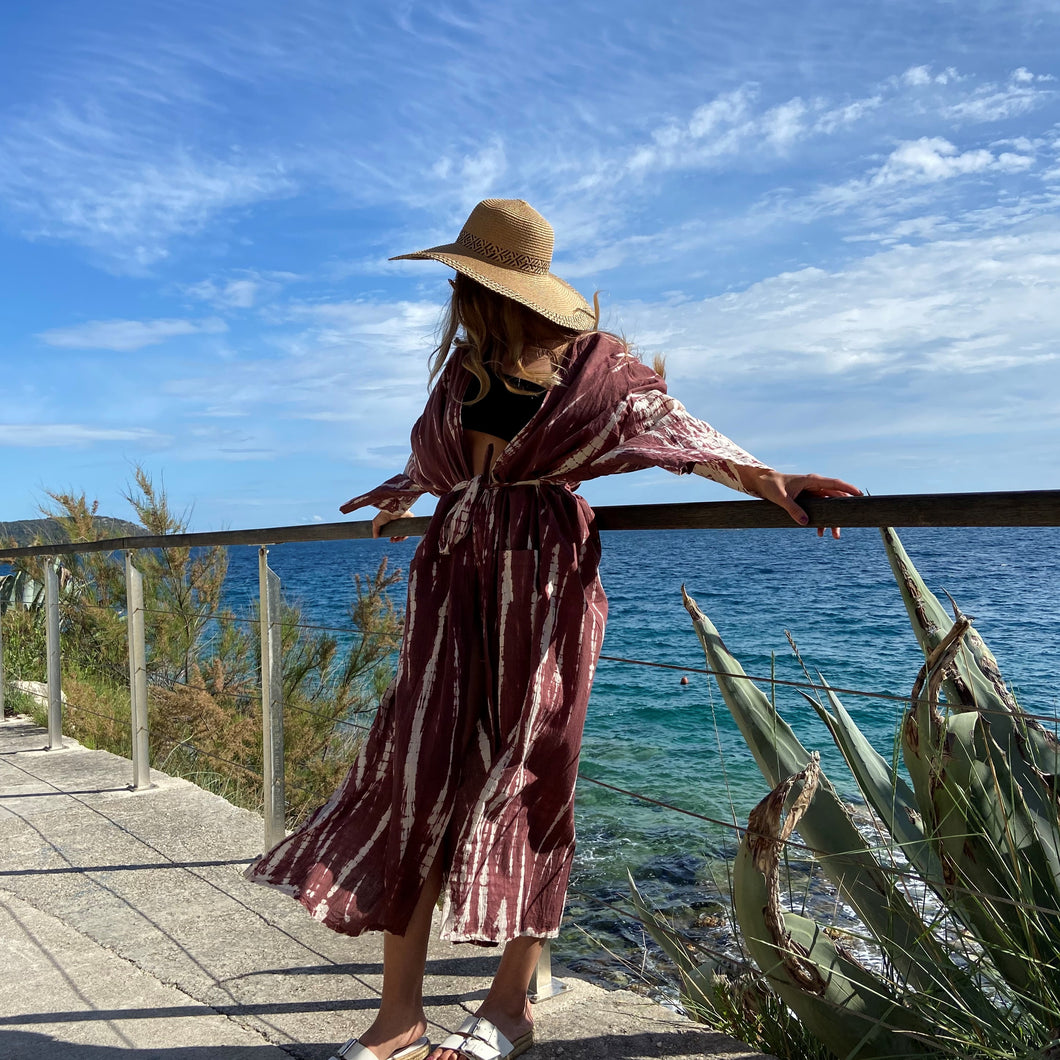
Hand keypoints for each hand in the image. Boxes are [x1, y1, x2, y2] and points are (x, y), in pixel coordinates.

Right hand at [372, 509, 414, 541]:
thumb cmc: (384, 514)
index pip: (393, 531)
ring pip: (404, 532)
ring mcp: (404, 521)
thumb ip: (375, 530)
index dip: (392, 537)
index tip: (390, 540)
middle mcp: (398, 522)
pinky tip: (401, 538)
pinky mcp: (409, 520)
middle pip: (399, 533)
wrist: (392, 509)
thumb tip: (375, 537)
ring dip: (401, 538)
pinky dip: (406, 535)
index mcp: (391, 522)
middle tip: (393, 541)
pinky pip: (409, 529)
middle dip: (396, 539)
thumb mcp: (376, 523)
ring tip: (396, 540)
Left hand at [737, 468, 861, 538]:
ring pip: (829, 507)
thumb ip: (793, 509)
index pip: (835, 484)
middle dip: (841, 514)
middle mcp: (815, 486)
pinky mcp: (808, 499)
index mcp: (812, 481)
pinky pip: (819, 510)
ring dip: (831, 521)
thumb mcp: (781, 498)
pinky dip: (820, 521)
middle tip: (845, 527)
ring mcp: (812, 493)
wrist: (762, 483)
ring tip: (834, 536)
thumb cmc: (772, 486)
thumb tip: (806, 523)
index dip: (849, 489)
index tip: (861, 496)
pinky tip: (819, 532)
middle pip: (835, 499)